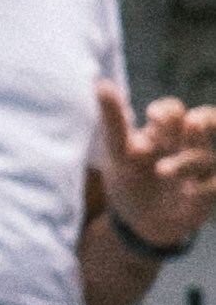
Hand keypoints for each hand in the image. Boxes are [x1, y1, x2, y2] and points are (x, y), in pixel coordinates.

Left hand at [96, 81, 215, 259]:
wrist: (136, 221)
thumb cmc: (128, 177)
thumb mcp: (116, 151)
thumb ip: (113, 120)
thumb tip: (101, 83)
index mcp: (163, 130)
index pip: (173, 110)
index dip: (166, 112)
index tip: (152, 117)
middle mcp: (186, 144)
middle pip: (206, 120)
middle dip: (201, 121)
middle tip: (191, 124)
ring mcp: (200, 168)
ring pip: (205, 156)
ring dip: (186, 162)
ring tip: (161, 171)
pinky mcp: (207, 193)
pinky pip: (215, 185)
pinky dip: (204, 188)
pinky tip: (188, 192)